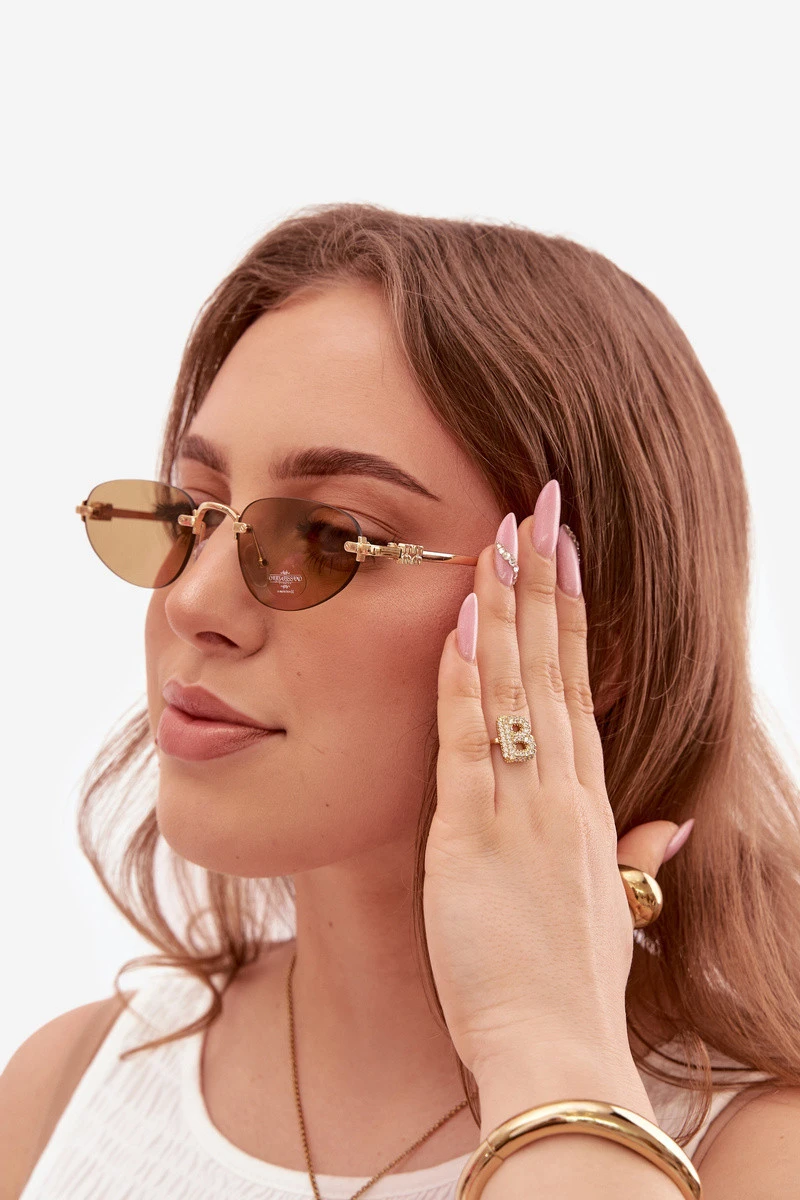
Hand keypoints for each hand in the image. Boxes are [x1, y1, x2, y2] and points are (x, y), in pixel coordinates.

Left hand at [423, 479, 689, 1083]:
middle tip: (541, 505)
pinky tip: (463, 622)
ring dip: (507, 606)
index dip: (574, 617)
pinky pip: (470, 741)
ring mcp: (521, 809)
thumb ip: (638, 861)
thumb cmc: (575, 985)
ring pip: (516, 687)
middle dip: (546, 582)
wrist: (556, 1049)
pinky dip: (466, 679)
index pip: (580, 687)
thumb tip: (667, 828)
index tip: (566, 555)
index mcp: (589, 805)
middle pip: (555, 667)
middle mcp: (561, 793)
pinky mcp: (472, 836)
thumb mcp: (613, 914)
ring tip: (502, 534)